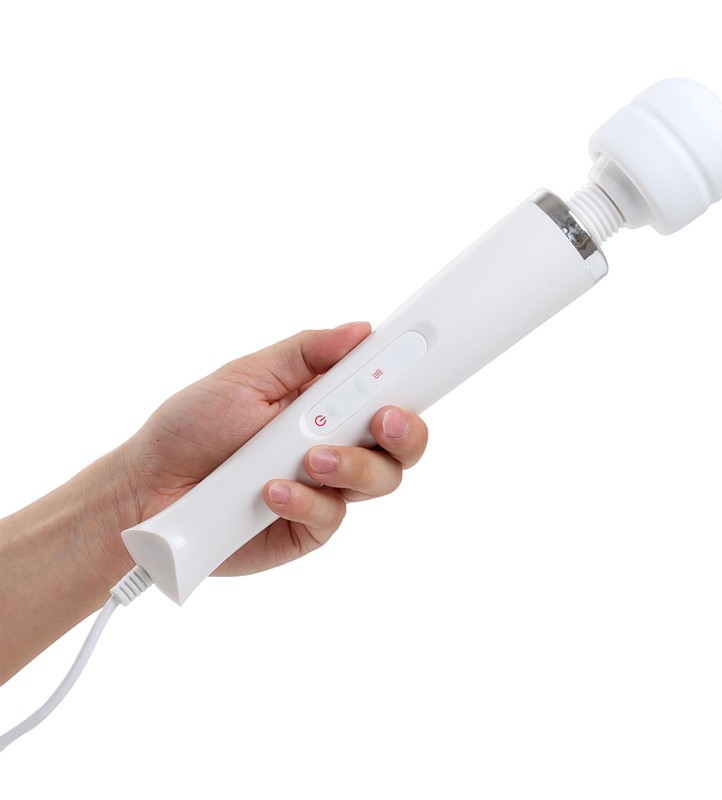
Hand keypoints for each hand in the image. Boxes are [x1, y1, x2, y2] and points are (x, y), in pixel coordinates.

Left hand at [119, 321, 427, 576]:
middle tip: (384, 419)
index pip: (387, 390)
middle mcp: (337, 444)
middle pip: (403, 443)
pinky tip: (272, 492)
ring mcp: (327, 488)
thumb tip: (361, 329)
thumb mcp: (247, 375)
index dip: (412, 378)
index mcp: (328, 402)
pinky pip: (332, 517)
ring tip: (309, 459)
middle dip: (405, 430)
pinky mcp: (309, 527)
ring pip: (380, 481)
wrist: (148, 487)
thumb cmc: (193, 426)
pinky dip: (306, 501)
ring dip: (352, 466)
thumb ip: (306, 354)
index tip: (422, 361)